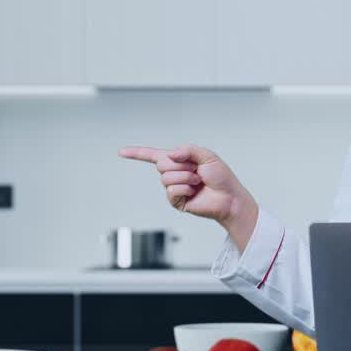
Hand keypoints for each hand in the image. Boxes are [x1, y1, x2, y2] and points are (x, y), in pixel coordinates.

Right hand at [119, 143, 253, 226]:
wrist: (229, 198)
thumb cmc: (221, 177)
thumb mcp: (208, 156)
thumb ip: (189, 150)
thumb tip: (170, 154)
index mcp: (179, 161)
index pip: (153, 155)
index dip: (137, 153)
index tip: (121, 152)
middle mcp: (174, 174)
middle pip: (161, 163)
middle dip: (181, 165)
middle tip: (197, 171)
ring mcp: (174, 188)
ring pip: (167, 177)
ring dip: (186, 177)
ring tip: (198, 182)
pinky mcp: (176, 201)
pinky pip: (171, 190)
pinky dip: (185, 188)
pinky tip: (194, 192)